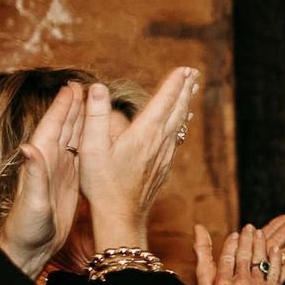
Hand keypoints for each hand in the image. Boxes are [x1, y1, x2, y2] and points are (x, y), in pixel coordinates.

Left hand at [0, 83, 84, 276]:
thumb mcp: (31, 202)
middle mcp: (48, 163)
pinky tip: (96, 138)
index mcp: (41, 162)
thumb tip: (29, 146)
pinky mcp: (67, 184)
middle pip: (63, 128)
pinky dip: (87, 143)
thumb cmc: (25, 229)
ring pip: (72, 140)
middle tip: (84, 87)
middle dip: (72, 107)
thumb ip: (32, 174)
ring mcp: (58, 173)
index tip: (72, 87)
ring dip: (81, 121)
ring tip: (92, 105)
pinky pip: (80, 157)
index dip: (62, 107)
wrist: (27, 249)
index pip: (52, 127)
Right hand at [80, 67, 197, 251]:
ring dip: (184, 105)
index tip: (185, 69)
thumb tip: (98, 88)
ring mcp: (164, 156)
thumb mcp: (90, 148)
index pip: (163, 102)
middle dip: (185, 90)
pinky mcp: (163, 166)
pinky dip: (179, 124)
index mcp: (144, 134)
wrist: (121, 215)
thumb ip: (94, 116)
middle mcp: (159, 142)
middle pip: (177, 110)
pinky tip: (179, 124)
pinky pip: (175, 139)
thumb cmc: (102, 183)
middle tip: (194, 73)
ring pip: (178, 124)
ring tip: (190, 91)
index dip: (174, 84)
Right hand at [195, 213, 284, 284]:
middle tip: (251, 228)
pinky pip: (276, 271)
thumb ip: (202, 266)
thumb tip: (197, 241)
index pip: (228, 256)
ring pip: (261, 260)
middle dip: (248, 238)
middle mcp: (241, 282)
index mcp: (222, 283)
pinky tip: (275, 250)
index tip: (236, 235)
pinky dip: (276, 258)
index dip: (232, 244)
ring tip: (261, 234)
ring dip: (261, 244)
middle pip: (246, 254)